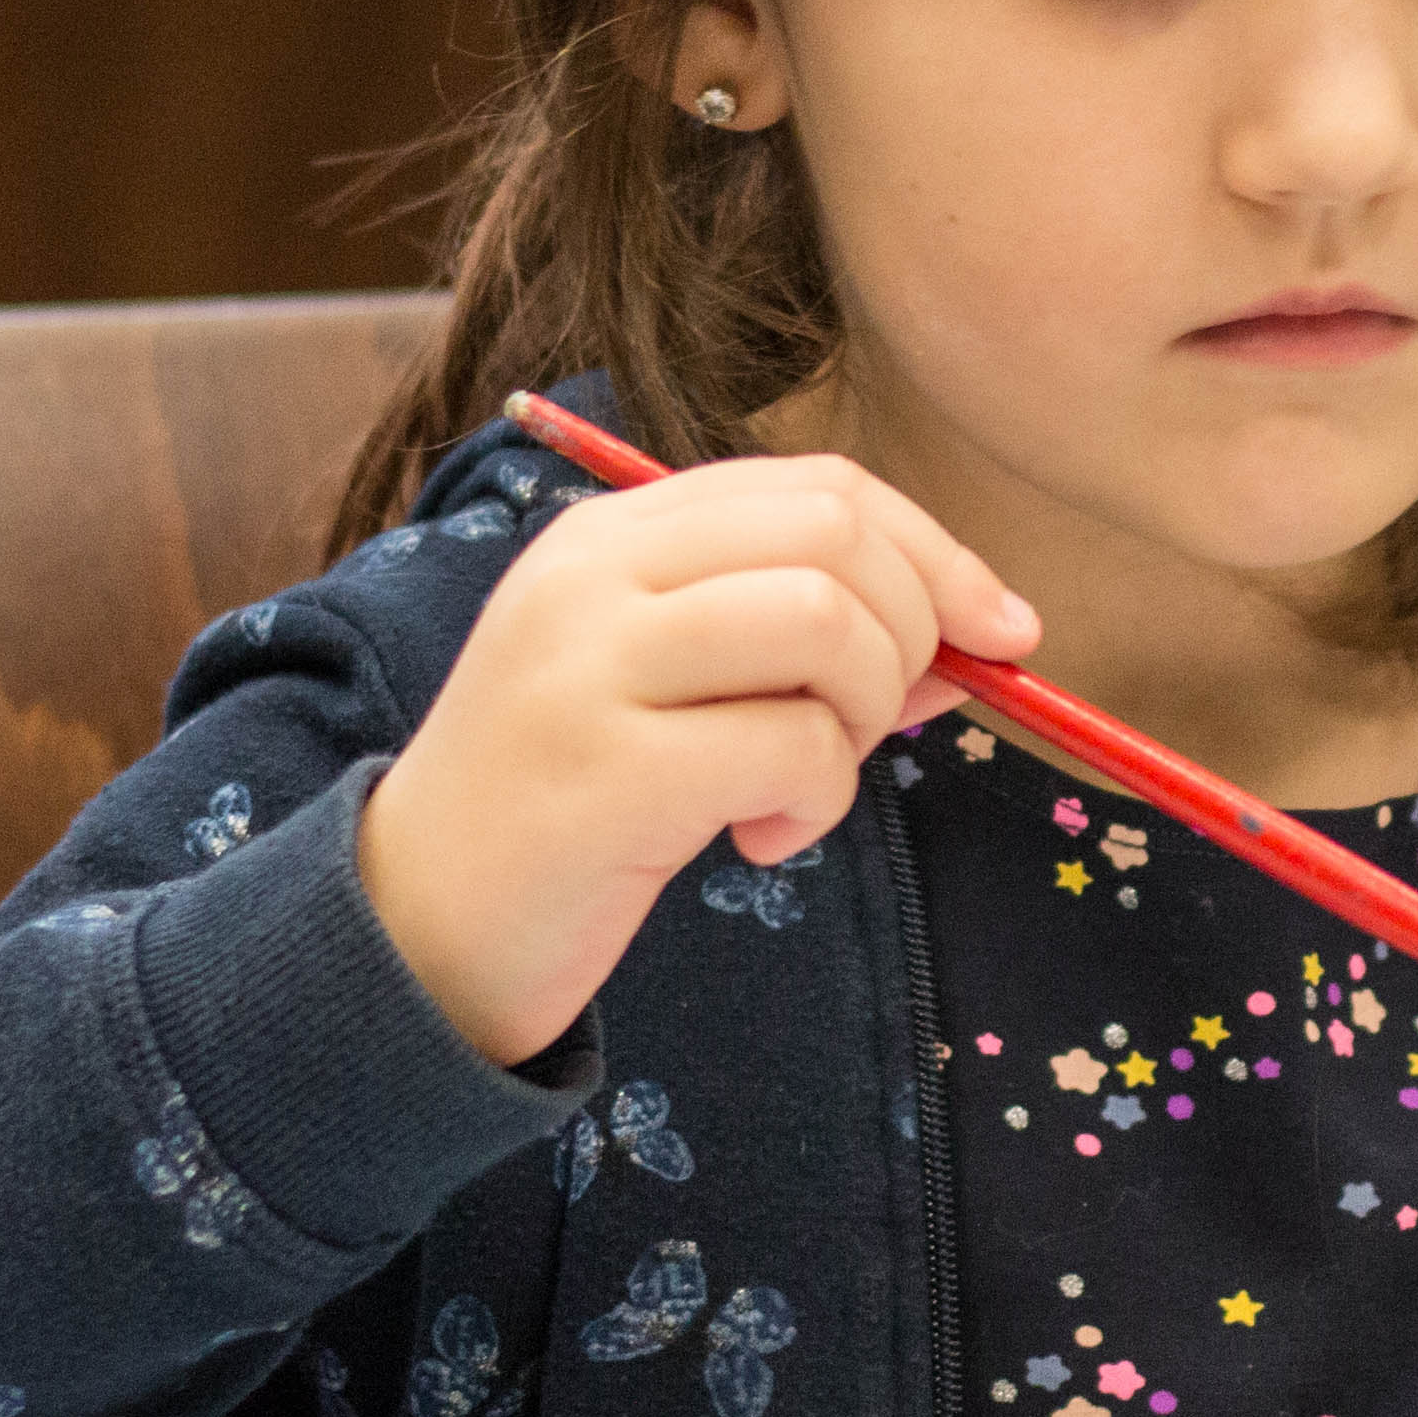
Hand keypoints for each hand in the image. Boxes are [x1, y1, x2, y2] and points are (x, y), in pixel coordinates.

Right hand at [357, 454, 1035, 1067]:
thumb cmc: (572, 808)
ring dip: (859, 716)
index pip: (818, 486)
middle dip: (913, 629)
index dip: (935, 551)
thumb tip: (985, 638)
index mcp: (613, 534)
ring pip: (823, 621)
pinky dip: (816, 800)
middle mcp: (593, 573)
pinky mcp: (604, 770)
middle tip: (879, 724)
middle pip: (833, 534)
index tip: (1004, 630)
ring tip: (803, 784)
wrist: (413, 930)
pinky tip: (756, 843)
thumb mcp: (686, 696)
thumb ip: (809, 648)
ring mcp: (588, 664)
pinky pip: (790, 745)